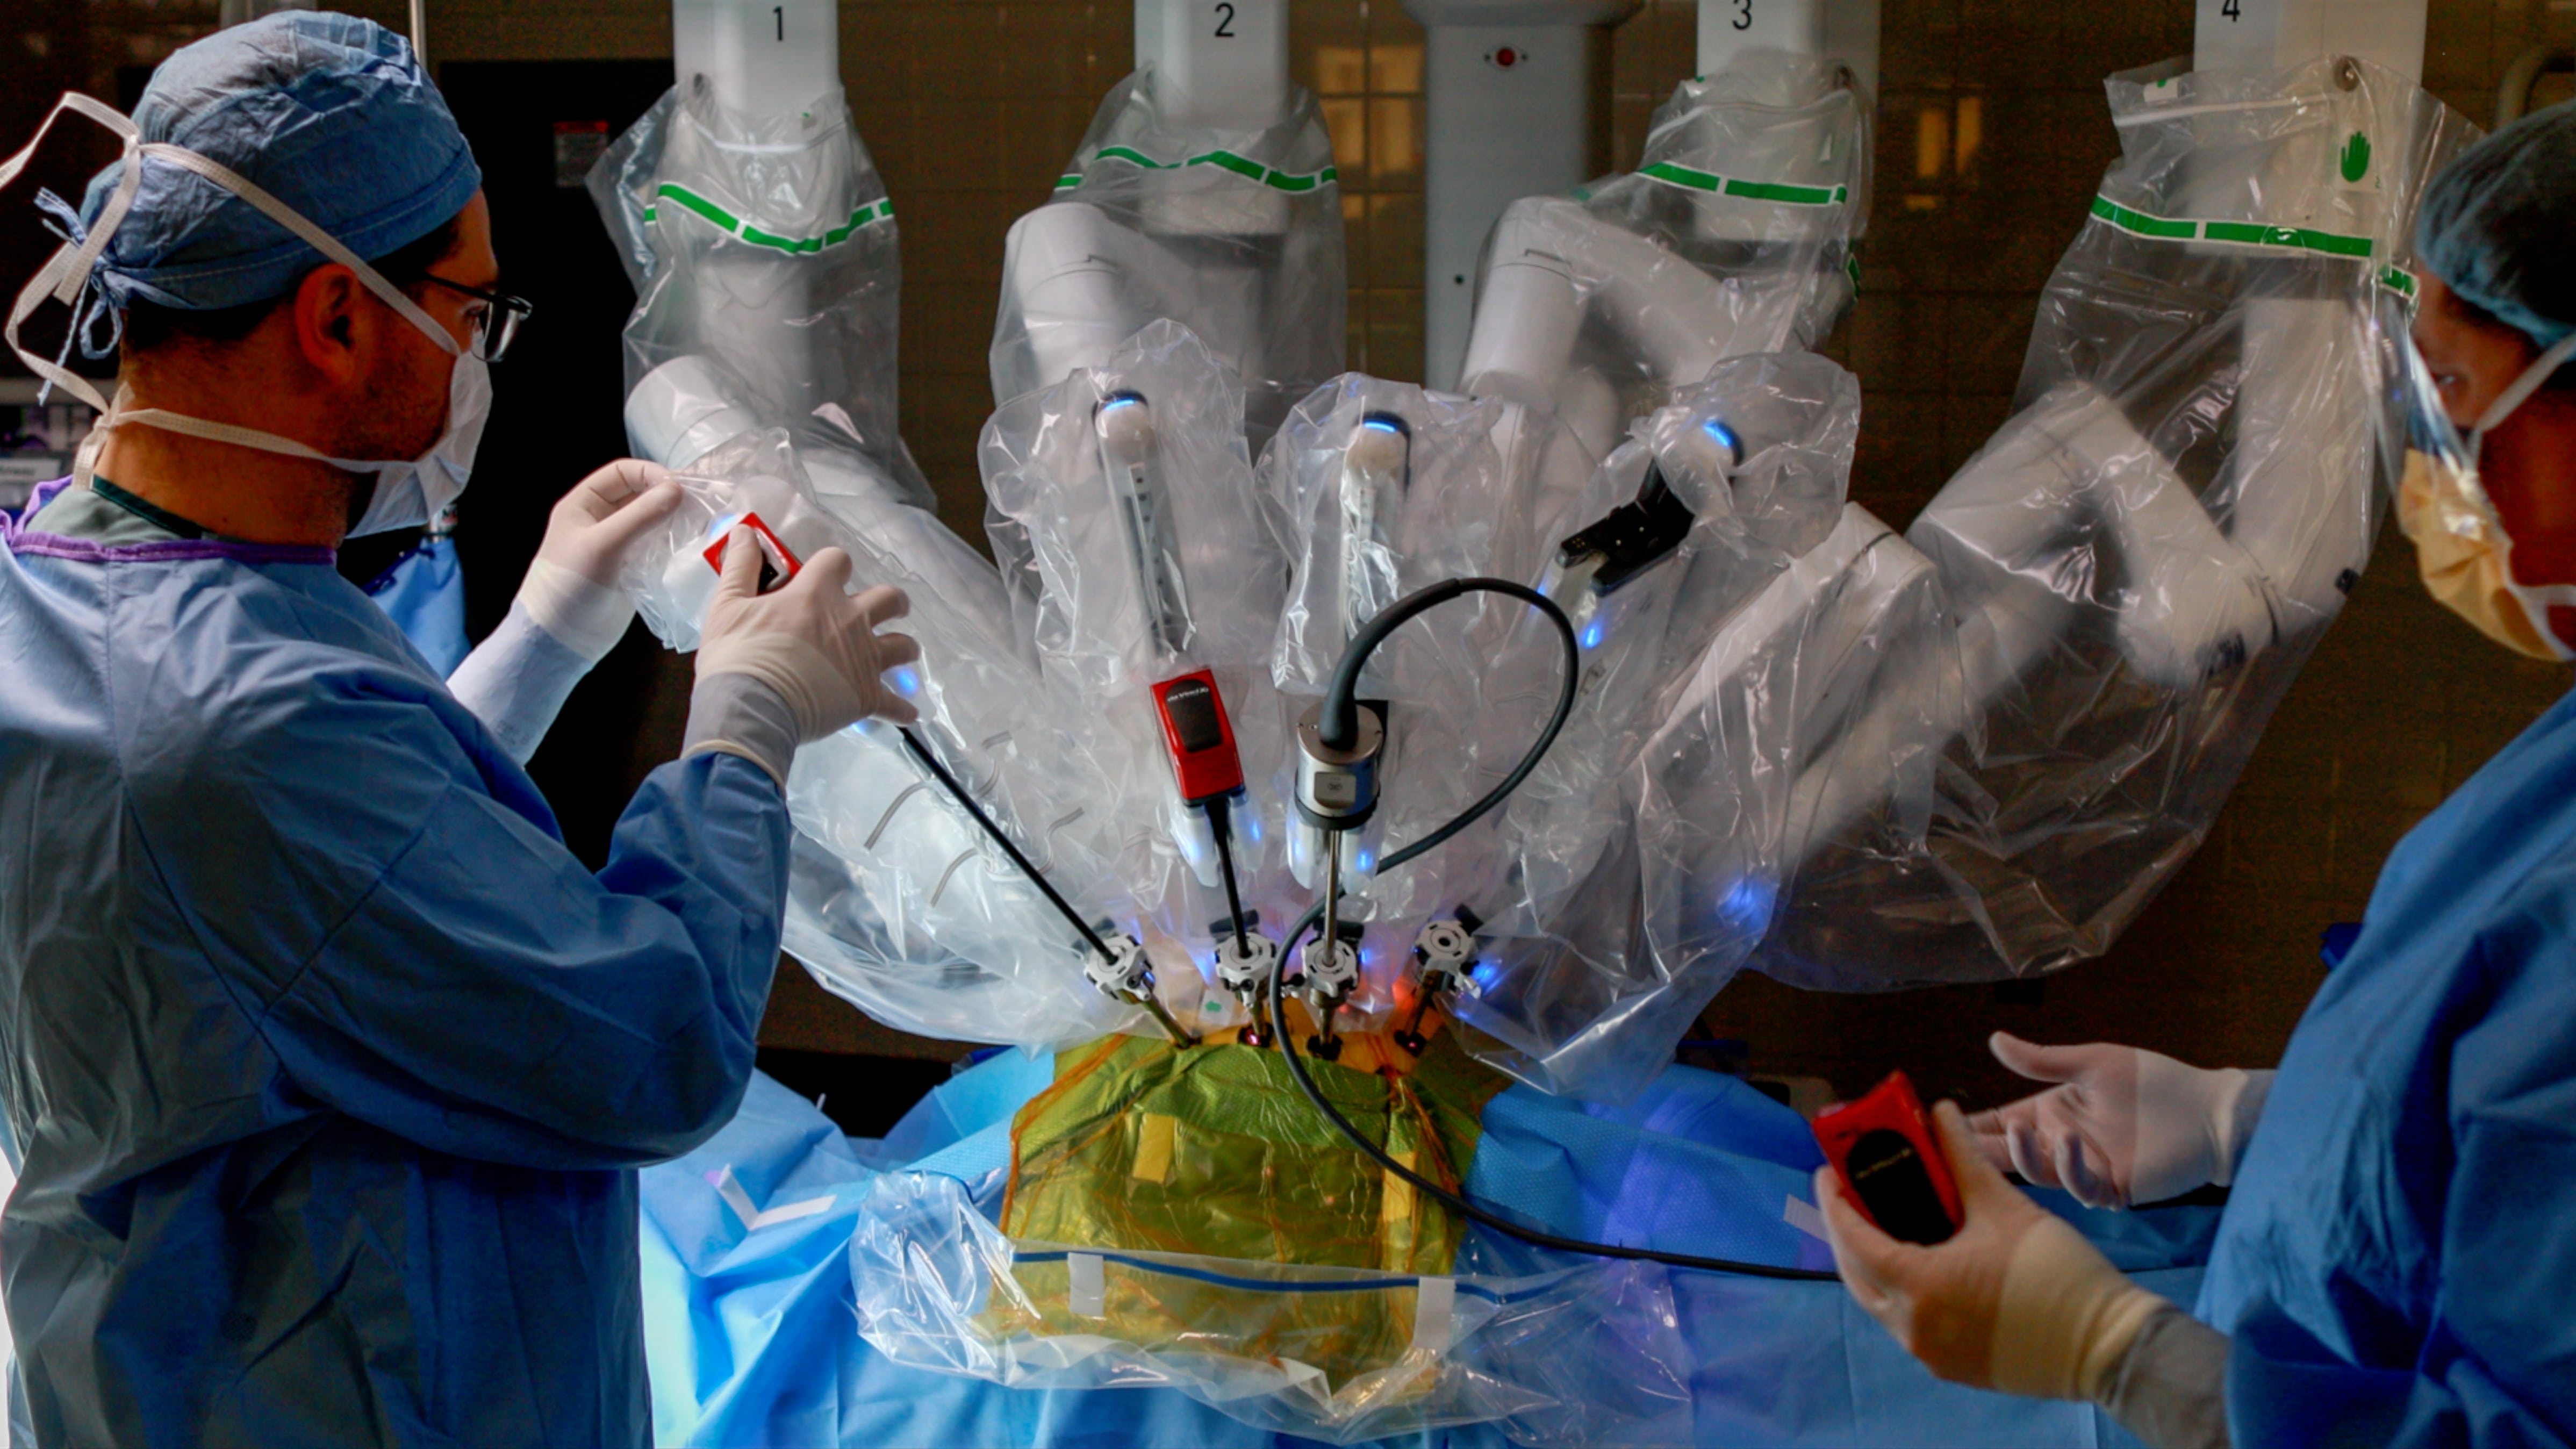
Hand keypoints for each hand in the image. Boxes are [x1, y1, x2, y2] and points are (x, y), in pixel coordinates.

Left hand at [519, 459, 683, 661]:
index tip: (679, 488)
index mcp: (584, 505)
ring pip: (651, 520)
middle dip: (667, 495)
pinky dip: (672, 542)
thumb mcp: (603, 545)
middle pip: (640, 494)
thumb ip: (640, 516)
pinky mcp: (631, 568)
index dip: (651, 474)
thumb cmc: (571, 586)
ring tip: (698, 524)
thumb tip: (677, 489)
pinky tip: (688, 546)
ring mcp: (617, 544)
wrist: (561, 639)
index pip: (622, 473)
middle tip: (697, 505)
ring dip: (673, 519)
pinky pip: (655, 546)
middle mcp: (601, 520)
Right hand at [696, 527, 920, 737]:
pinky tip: (907, 714)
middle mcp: (850, 621)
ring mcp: (864, 659)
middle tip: (887, 610)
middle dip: (892, 603)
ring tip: (901, 654)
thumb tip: (744, 531)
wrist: (750, 708)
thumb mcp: (728, 604)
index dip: (833, 566)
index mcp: (816, 595)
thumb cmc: (736, 656)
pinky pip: (895, 703)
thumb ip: (740, 566)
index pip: (837, 561)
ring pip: (904, 646)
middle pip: (889, 599)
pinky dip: (901, 709)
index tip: (828, 576)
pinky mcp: (868, 696)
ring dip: (904, 648)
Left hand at [1818, 1100, 2165, 1399]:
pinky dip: (1901, 1289)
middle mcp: (1912, 1328)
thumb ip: (1962, 1156)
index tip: (1827, 1170)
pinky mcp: (1952, 1366)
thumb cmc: (2057, 1274)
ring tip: (1882, 1221)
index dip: (1834, 1201)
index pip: (1851, 1239)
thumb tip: (1940, 1111)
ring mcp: (1930, 1353)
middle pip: (1857, 1273)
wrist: (2106, 1344)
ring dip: (1874, 1261)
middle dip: (1848, 1230)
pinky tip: (1918, 1260)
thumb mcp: (2004, 1207)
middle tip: (1851, 1193)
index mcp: (1917, 1286)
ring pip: (1880, 1301)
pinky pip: (1908, 1323)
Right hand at [1968, 1033, 2264, 1208]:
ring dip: (2023, 1155)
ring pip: (2035, 1173)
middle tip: (1949, 1146)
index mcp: (2047, 1113)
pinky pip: (2079, 1185)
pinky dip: (2068, 1166)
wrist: (2207, 1114)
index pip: (1993, 1124)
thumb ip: (2041, 1060)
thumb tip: (1992, 1040)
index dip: (1963, 1127)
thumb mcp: (2092, 1062)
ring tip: (2022, 1130)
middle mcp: (2057, 1144)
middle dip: (1975, 1152)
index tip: (1930, 1127)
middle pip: (2004, 1154)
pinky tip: (2069, 1142)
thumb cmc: (2153, 1083)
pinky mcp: (2110, 1188)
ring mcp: (2081, 1169)